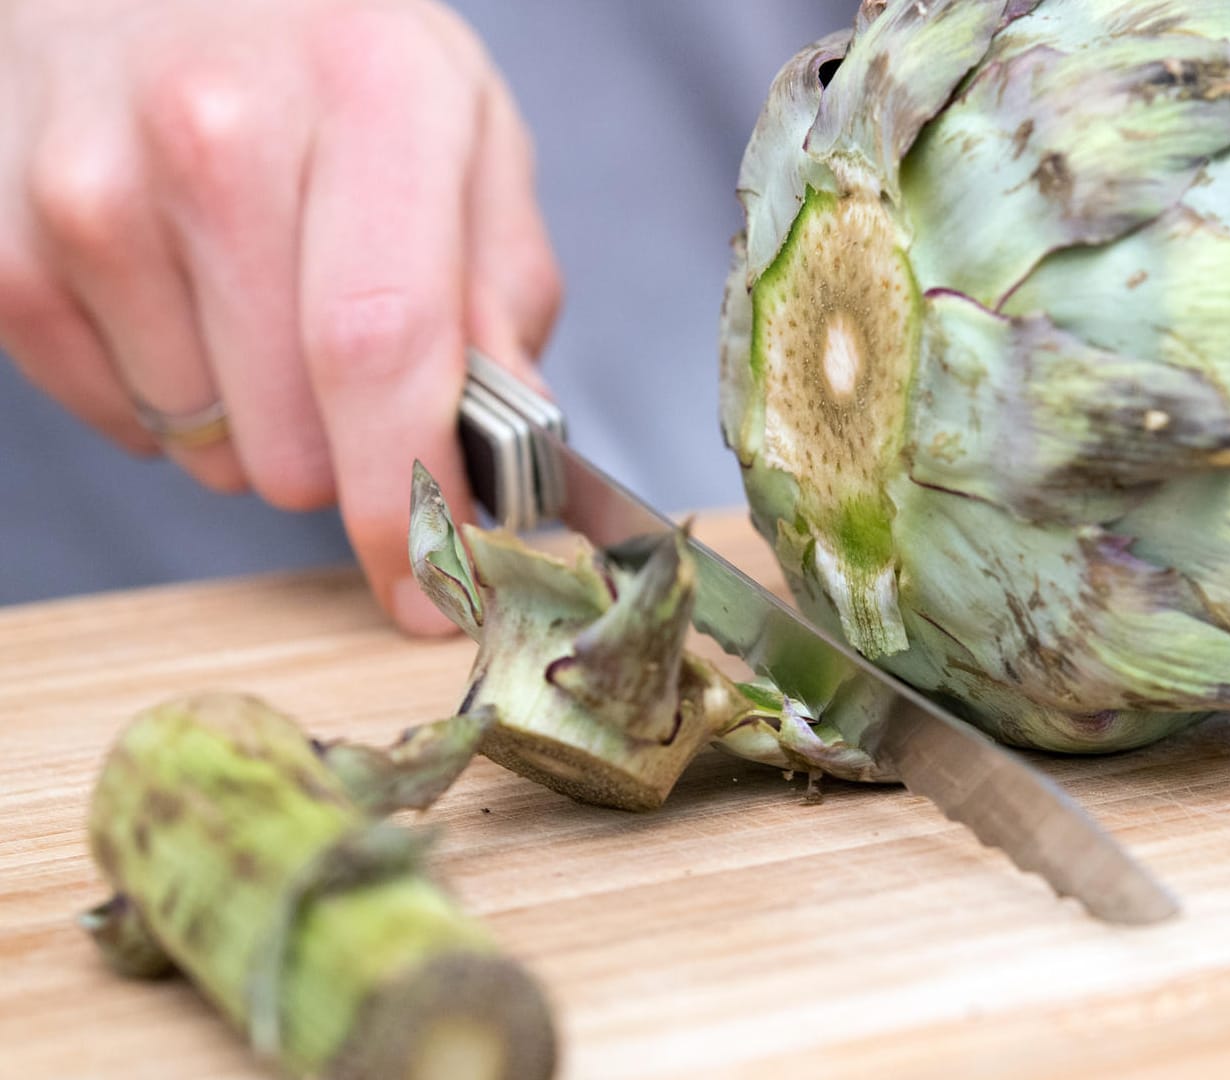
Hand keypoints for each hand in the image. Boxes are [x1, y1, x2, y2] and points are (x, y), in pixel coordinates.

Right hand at [0, 0, 560, 632]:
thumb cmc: (331, 52)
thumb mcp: (464, 132)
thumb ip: (503, 291)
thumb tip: (506, 450)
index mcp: (366, 102)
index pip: (381, 353)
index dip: (410, 503)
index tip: (438, 594)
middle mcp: (212, 140)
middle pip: (293, 441)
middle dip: (348, 456)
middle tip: (353, 368)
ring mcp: (88, 196)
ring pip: (205, 448)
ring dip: (255, 421)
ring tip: (259, 298)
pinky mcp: (7, 252)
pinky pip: (119, 422)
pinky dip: (169, 396)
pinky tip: (184, 296)